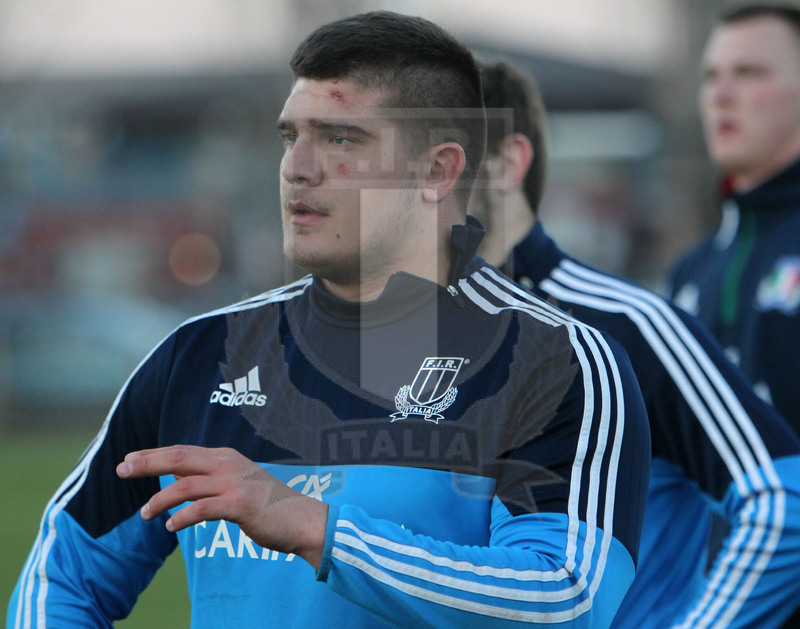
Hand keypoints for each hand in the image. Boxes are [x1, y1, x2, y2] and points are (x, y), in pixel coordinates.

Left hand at [116, 445, 327, 569]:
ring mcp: (235, 483)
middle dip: (147, 463)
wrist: (302, 520)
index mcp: (225, 457)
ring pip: (186, 485)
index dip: (153, 454)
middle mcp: (228, 464)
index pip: (182, 451)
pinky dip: (183, 517)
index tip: (129, 459)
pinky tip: (171, 527)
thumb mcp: (238, 484)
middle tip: (121, 469)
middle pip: (179, 458)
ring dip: (160, 500)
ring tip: (145, 515)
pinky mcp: (240, 504)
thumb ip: (211, 481)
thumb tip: (178, 483)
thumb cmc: (268, 505)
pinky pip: (203, 509)